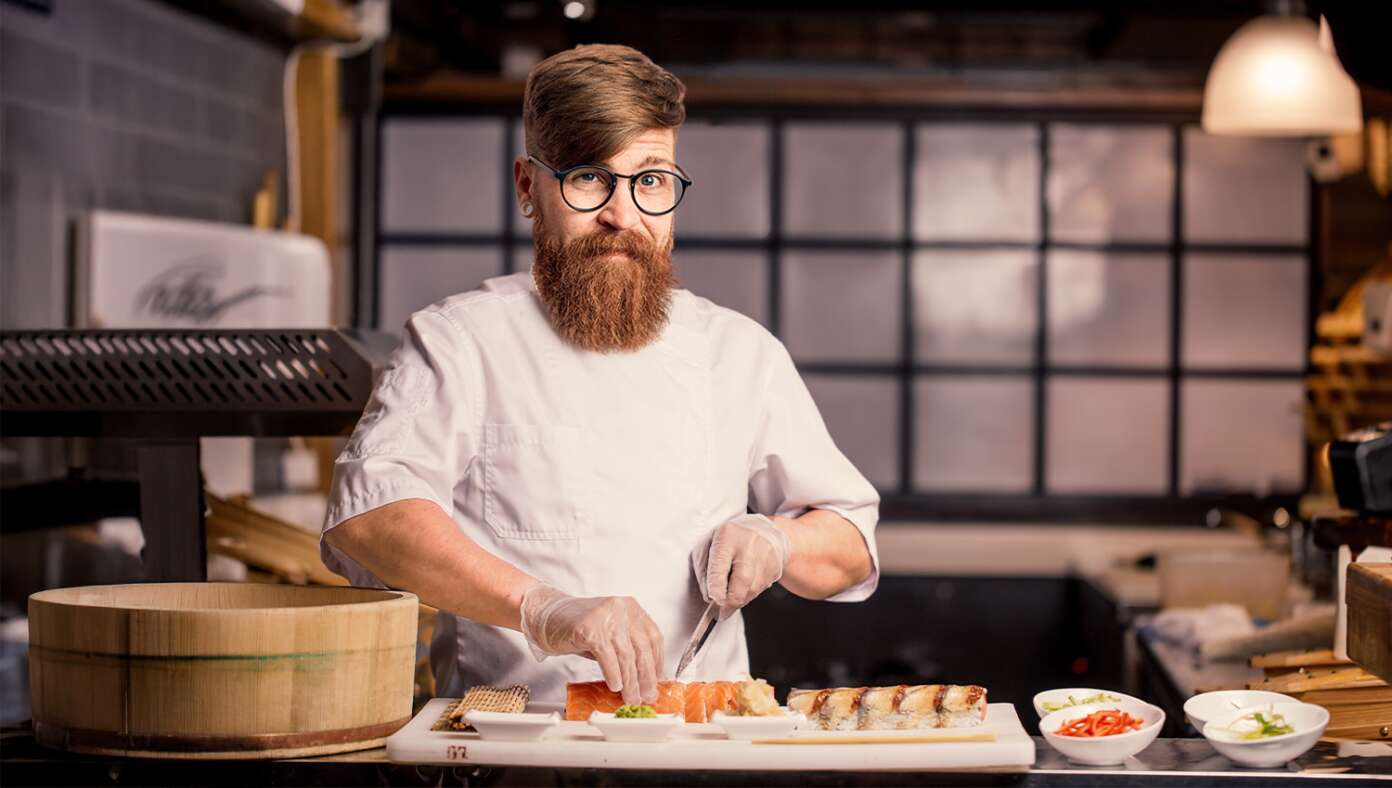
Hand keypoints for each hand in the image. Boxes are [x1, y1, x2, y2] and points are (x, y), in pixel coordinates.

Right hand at [519, 584, 662, 703]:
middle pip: (642, 648)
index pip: (653, 638)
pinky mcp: (590, 627)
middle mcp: (621, 608)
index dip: (657, 663)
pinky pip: (607, 656)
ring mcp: (606, 616)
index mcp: (631, 608)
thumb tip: (645, 679)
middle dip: (646, 677)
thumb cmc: (579, 628)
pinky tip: (615, 686)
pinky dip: (613, 674)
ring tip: (631, 697)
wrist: (548, 617)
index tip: (657, 682)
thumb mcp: (610, 635)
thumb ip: (627, 650)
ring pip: (626, 655)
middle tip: (647, 696)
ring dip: (630, 682)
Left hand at [692, 513, 790, 618]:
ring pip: (753, 589)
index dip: (717, 586)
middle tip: (722, 613)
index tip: (714, 599)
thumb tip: (709, 597)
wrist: (764, 530)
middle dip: (731, 601)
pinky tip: (744, 588)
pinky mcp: (776, 567)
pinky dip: (750, 594)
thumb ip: (704, 570)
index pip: (721, 564)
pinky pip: (761, 589)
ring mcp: (766, 555)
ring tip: (731, 599)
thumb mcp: (708, 544)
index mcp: (728, 536)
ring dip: (740, 600)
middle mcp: (749, 545)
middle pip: (743, 580)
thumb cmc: (730, 539)